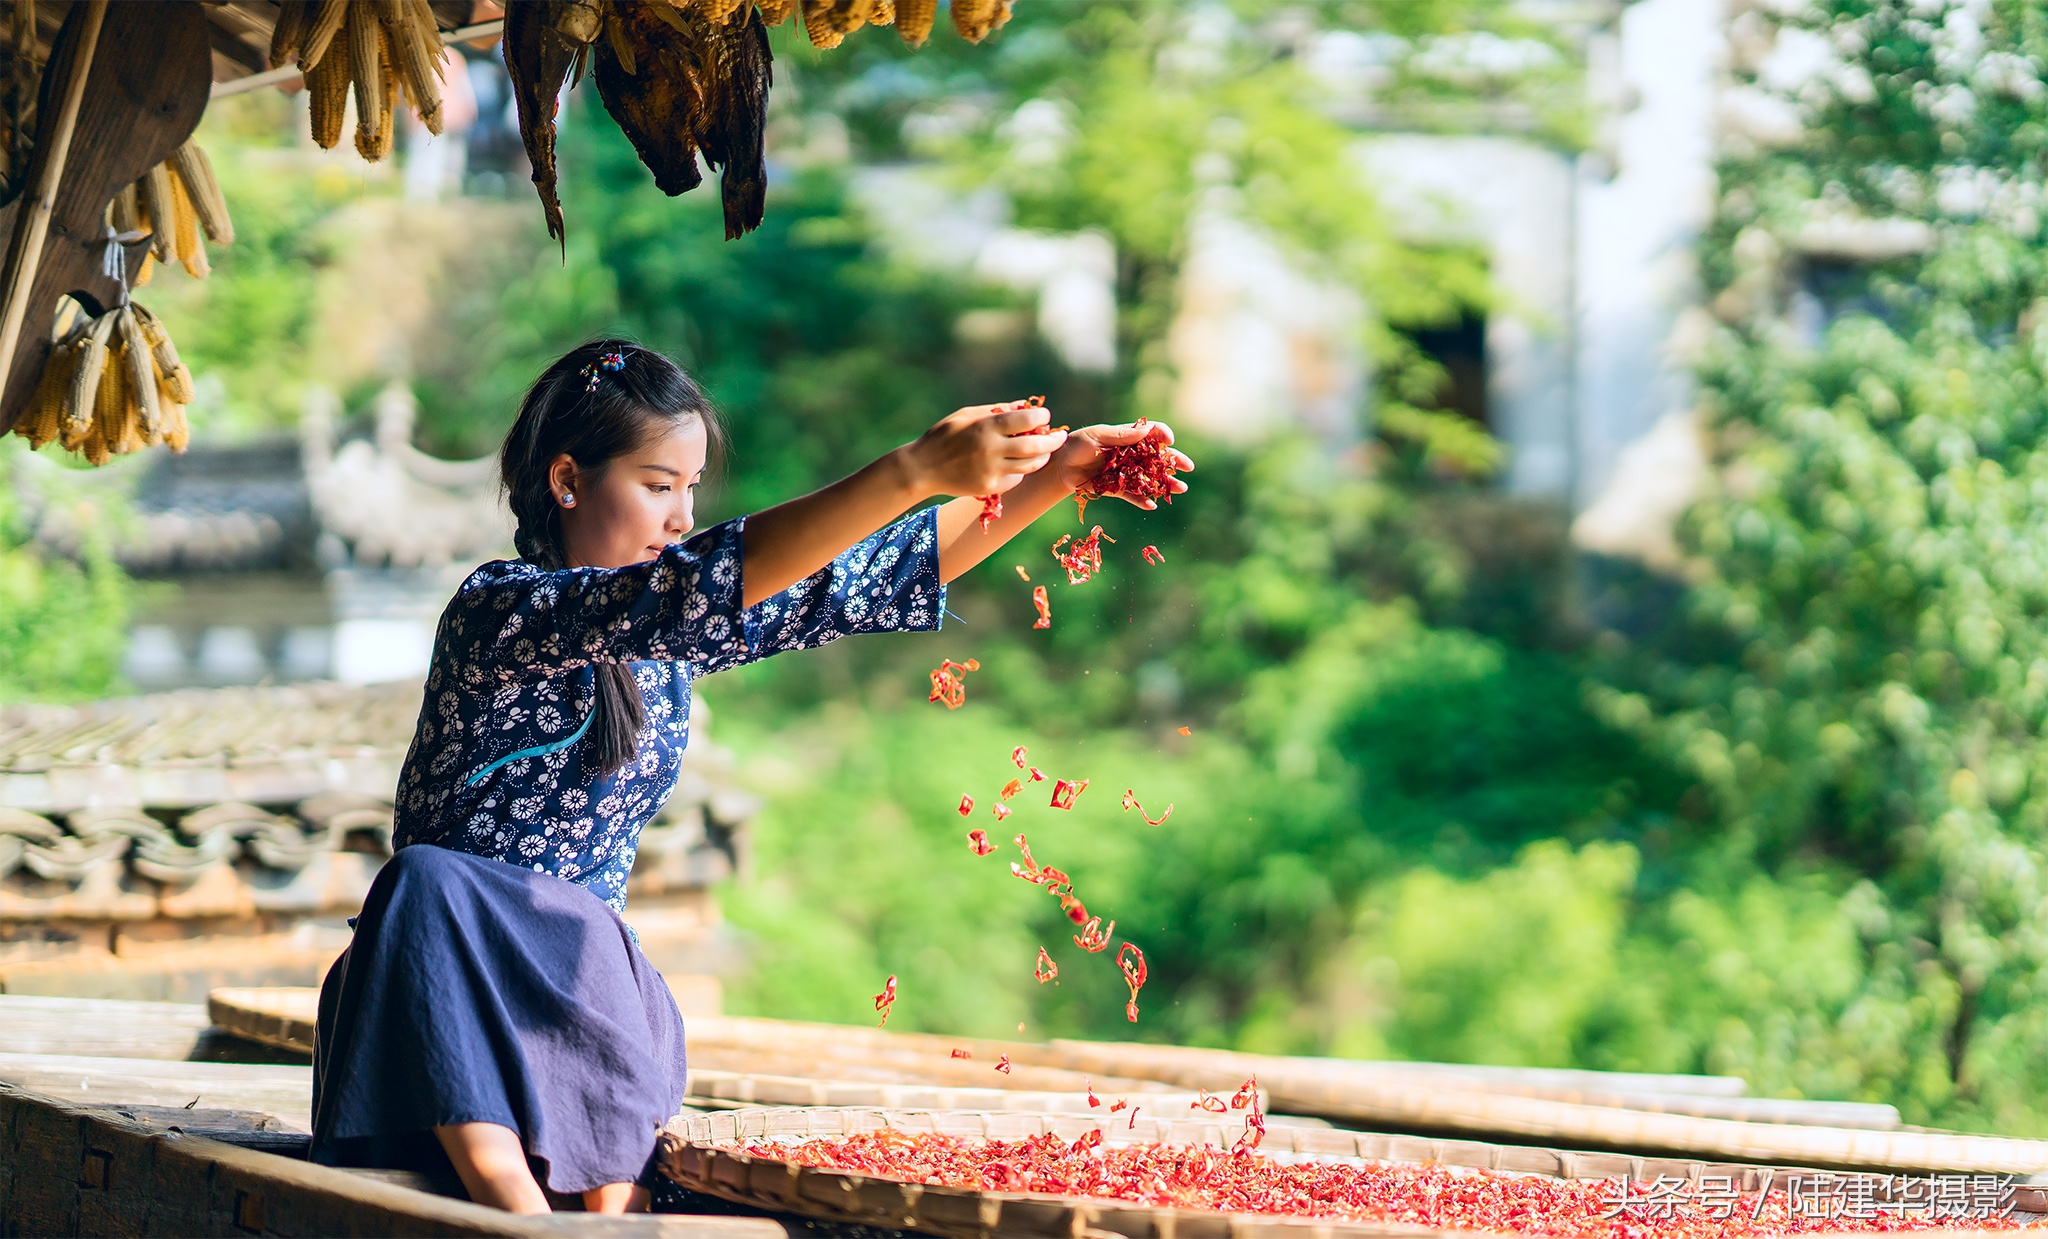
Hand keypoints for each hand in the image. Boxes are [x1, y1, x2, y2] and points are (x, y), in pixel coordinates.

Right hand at [898, 401, 1068, 497]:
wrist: (923, 468)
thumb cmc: (944, 435)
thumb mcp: (966, 415)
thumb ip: (996, 410)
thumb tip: (1024, 405)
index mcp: (985, 427)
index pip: (1025, 420)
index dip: (1040, 416)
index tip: (1044, 415)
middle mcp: (991, 450)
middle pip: (1035, 446)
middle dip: (1053, 441)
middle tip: (1060, 437)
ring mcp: (991, 471)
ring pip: (1030, 466)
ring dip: (1041, 457)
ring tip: (1044, 450)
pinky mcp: (989, 487)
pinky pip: (1015, 478)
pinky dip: (1021, 470)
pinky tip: (1017, 463)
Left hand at [1047, 420, 1192, 508]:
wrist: (1060, 467)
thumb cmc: (1076, 445)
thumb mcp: (1096, 437)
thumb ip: (1120, 436)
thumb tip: (1146, 431)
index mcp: (1127, 437)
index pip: (1151, 433)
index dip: (1162, 435)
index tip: (1169, 441)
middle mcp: (1130, 455)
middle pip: (1157, 457)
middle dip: (1174, 461)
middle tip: (1187, 467)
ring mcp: (1126, 472)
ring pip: (1150, 478)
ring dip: (1165, 483)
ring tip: (1179, 489)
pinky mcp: (1117, 488)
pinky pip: (1133, 495)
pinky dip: (1143, 500)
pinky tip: (1152, 505)